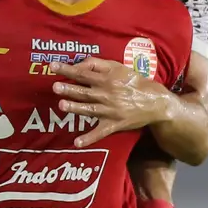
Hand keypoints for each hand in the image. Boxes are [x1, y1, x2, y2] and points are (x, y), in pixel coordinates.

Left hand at [50, 57, 170, 146]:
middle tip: (55, 87)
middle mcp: (107, 95)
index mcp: (107, 80)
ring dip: (75, 108)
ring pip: (90, 109)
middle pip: (85, 92)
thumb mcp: (118, 67)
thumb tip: (79, 64)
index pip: (84, 74)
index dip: (68, 69)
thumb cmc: (133, 81)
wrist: (154, 102)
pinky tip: (77, 142)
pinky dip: (89, 138)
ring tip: (61, 105)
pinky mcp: (113, 125)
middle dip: (70, 89)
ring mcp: (110, 111)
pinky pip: (100, 132)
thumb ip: (97, 64)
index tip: (53, 66)